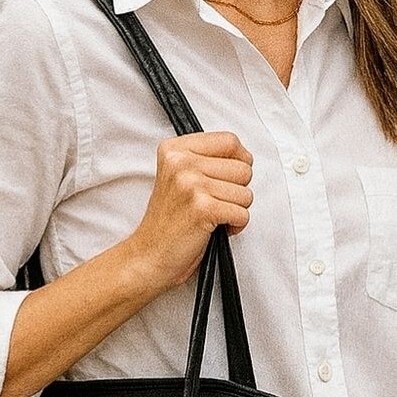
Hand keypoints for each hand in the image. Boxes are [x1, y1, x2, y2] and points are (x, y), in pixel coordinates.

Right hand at [127, 130, 254, 290]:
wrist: (149, 256)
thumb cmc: (168, 223)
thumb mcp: (178, 178)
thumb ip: (204, 161)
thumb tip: (243, 158)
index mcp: (175, 150)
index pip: (230, 141)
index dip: (240, 162)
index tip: (231, 178)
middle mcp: (181, 162)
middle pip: (243, 168)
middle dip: (238, 191)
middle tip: (217, 203)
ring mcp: (191, 184)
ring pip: (246, 193)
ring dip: (236, 210)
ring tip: (215, 217)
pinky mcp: (202, 208)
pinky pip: (243, 214)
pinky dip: (236, 226)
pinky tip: (218, 229)